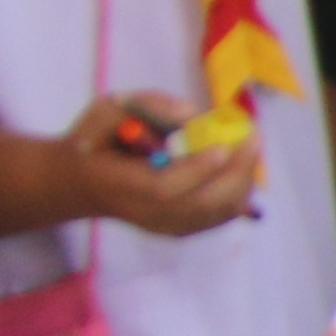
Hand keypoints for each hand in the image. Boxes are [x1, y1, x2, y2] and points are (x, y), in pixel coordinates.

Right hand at [71, 92, 261, 237]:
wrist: (83, 182)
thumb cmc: (96, 141)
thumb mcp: (107, 111)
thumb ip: (146, 106)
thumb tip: (190, 114)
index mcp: (119, 184)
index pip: (162, 188)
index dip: (196, 171)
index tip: (222, 147)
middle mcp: (146, 213)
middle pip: (199, 204)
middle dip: (234, 172)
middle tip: (252, 137)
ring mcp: (167, 226)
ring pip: (218, 212)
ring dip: (243, 178)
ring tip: (250, 145)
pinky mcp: (182, 228)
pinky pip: (221, 215)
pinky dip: (240, 190)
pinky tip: (243, 164)